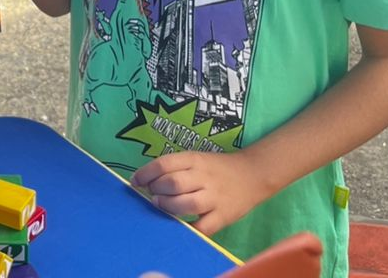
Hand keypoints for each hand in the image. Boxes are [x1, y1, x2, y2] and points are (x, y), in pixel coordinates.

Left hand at [130, 150, 271, 235]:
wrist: (252, 175)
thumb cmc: (217, 167)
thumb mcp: (197, 159)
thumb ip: (176, 168)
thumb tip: (148, 180)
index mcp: (194, 159)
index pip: (165, 164)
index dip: (146, 173)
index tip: (135, 181)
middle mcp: (203, 177)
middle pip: (173, 183)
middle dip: (156, 190)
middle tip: (151, 193)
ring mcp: (214, 198)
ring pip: (186, 204)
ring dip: (167, 206)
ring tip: (160, 204)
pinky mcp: (223, 217)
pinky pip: (202, 226)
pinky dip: (188, 228)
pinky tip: (180, 224)